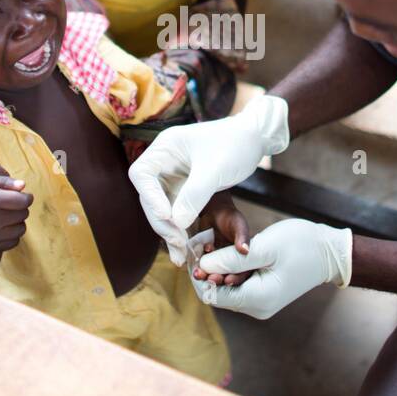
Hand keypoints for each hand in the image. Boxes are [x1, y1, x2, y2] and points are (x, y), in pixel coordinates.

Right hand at [0, 175, 33, 277]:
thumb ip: (4, 181)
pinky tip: (0, 228)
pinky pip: (16, 241)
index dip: (26, 197)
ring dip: (17, 221)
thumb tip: (23, 186)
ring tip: (3, 216)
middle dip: (20, 208)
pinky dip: (12, 234)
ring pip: (22, 228)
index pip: (23, 201)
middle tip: (8, 206)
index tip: (23, 196)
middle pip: (24, 213)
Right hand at [128, 95, 289, 264]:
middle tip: (178, 242)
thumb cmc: (235, 144)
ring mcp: (173, 177)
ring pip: (162, 209)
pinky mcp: (185, 190)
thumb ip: (195, 195)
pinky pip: (177, 213)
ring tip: (181, 255)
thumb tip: (176, 222)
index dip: (150, 197)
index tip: (166, 215)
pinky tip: (186, 249)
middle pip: (150, 197)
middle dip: (162, 221)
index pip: (142, 175)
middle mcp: (164, 163)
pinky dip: (181, 230)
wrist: (254, 140)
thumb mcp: (216, 169)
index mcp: (165, 148)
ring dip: (170, 232)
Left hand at [190, 191, 252, 286]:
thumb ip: (242, 237)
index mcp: (244, 258)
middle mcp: (232, 262)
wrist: (214, 211)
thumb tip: (245, 250)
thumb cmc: (231, 218)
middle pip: (227, 277)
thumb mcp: (238, 225)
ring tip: (199, 274)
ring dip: (206, 276)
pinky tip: (198, 259)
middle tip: (211, 278)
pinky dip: (199, 266)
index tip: (228, 280)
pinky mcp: (207, 258)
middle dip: (219, 280)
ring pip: (213, 274)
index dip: (236, 279)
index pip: (243, 273)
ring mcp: (219, 261)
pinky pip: (203, 266)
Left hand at [192, 218, 352, 319]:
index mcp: (258, 299)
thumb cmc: (301, 245)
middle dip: (209, 274)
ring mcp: (262, 304)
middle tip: (205, 247)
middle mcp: (258, 308)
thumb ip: (231, 260)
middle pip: (219, 295)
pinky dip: (233, 274)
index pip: (214, 296)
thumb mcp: (263, 248)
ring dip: (221, 273)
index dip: (201, 277)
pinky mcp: (265, 296)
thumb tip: (203, 267)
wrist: (330, 252)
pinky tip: (233, 257)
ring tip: (218, 250)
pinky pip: (241, 287)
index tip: (197, 254)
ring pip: (229, 290)